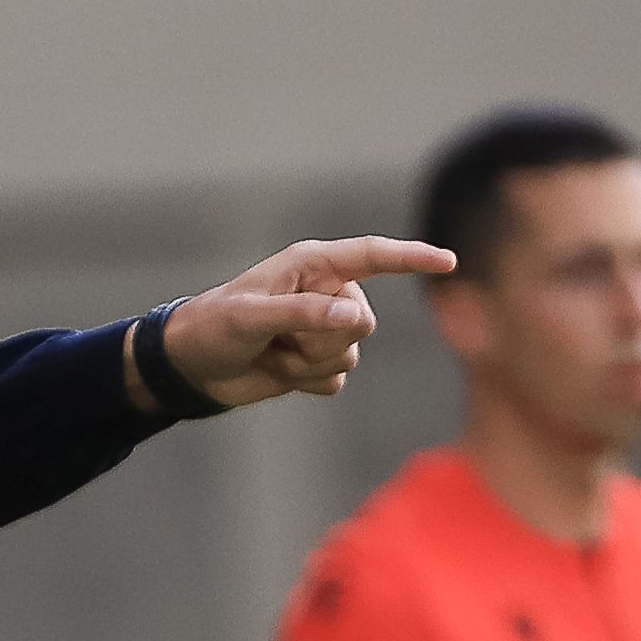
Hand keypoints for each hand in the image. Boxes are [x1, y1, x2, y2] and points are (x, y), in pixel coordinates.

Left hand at [161, 236, 457, 408]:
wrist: (191, 367)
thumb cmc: (213, 328)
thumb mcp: (251, 318)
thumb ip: (303, 315)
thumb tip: (352, 319)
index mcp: (313, 266)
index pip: (373, 256)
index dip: (411, 259)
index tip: (449, 263)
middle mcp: (325, 293)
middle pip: (363, 322)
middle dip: (323, 340)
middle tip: (279, 340)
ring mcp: (322, 330)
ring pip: (350, 354)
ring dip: (309, 364)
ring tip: (271, 354)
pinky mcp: (315, 363)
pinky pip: (335, 380)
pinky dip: (305, 383)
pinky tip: (275, 371)